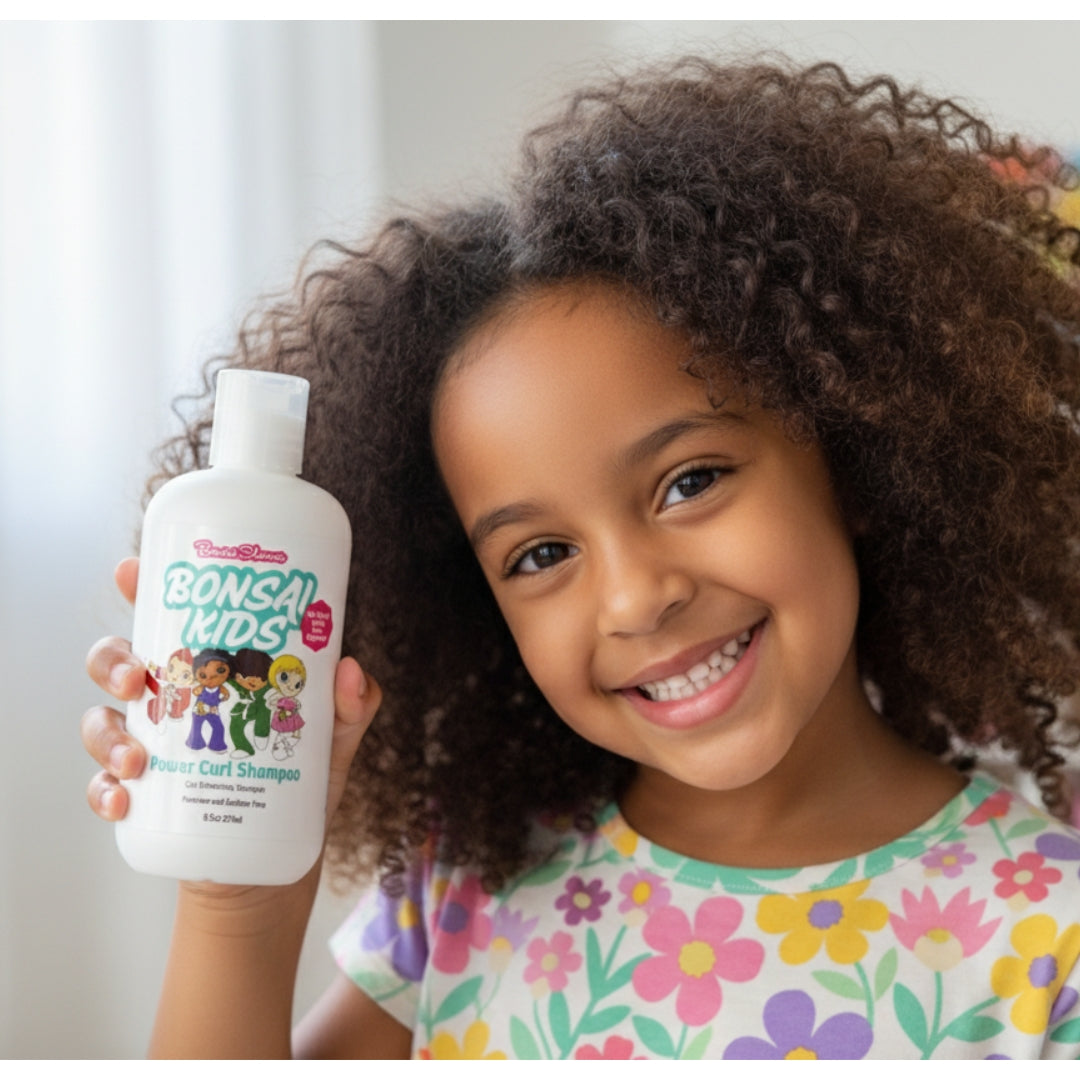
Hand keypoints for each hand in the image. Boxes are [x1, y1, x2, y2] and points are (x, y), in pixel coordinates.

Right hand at [82, 556, 381, 831]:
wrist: (276, 859)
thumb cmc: (301, 781)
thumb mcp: (334, 738)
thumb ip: (351, 705)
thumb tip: (350, 671)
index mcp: (212, 667)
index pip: (169, 616)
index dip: (142, 588)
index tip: (130, 573)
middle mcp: (172, 698)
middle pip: (119, 660)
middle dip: (114, 662)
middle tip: (136, 679)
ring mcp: (150, 746)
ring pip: (101, 721)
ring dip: (108, 735)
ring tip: (136, 761)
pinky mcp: (142, 799)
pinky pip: (103, 786)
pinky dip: (105, 791)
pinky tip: (123, 800)